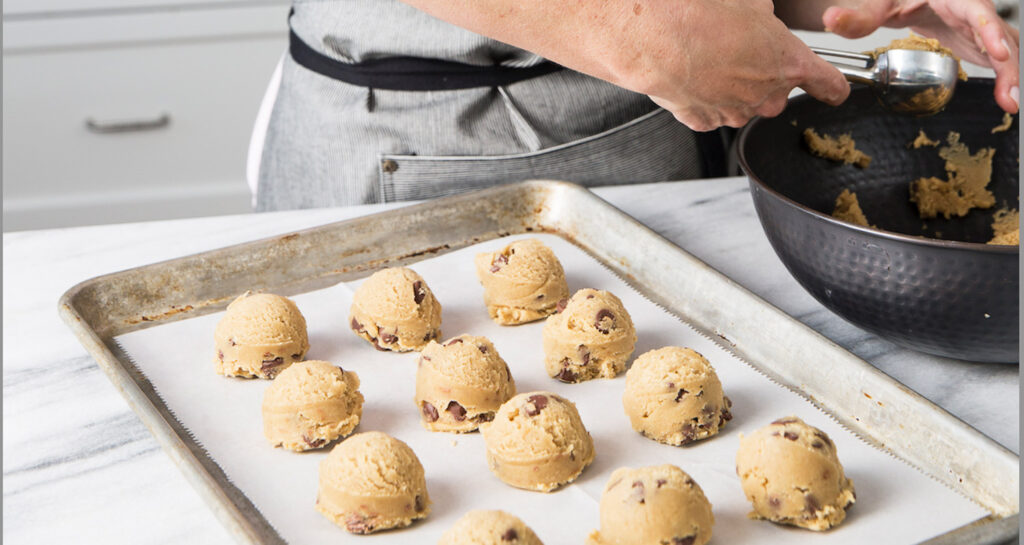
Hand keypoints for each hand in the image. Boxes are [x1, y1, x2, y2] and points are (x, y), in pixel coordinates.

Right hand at [635, 0, 849, 130]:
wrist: (663, 36)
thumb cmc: (707, 16)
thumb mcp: (753, 4)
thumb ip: (766, 18)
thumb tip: (760, 16)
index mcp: (791, 65)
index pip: (830, 85)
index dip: (833, 87)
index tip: (834, 89)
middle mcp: (768, 96)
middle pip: (778, 94)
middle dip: (764, 77)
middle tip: (739, 52)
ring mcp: (736, 112)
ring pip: (743, 103)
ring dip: (731, 86)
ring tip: (709, 59)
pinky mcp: (706, 122)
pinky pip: (712, 111)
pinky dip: (705, 97)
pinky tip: (693, 74)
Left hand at [822, 0, 1019, 112]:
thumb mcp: (880, 2)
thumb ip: (858, 16)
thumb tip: (831, 21)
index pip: (977, 11)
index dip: (990, 31)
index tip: (997, 52)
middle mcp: (971, 8)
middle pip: (998, 33)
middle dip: (1007, 64)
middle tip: (1008, 94)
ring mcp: (975, 25)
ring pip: (1003, 47)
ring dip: (1008, 75)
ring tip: (1008, 103)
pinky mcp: (973, 40)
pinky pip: (994, 57)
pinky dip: (1000, 77)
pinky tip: (1002, 98)